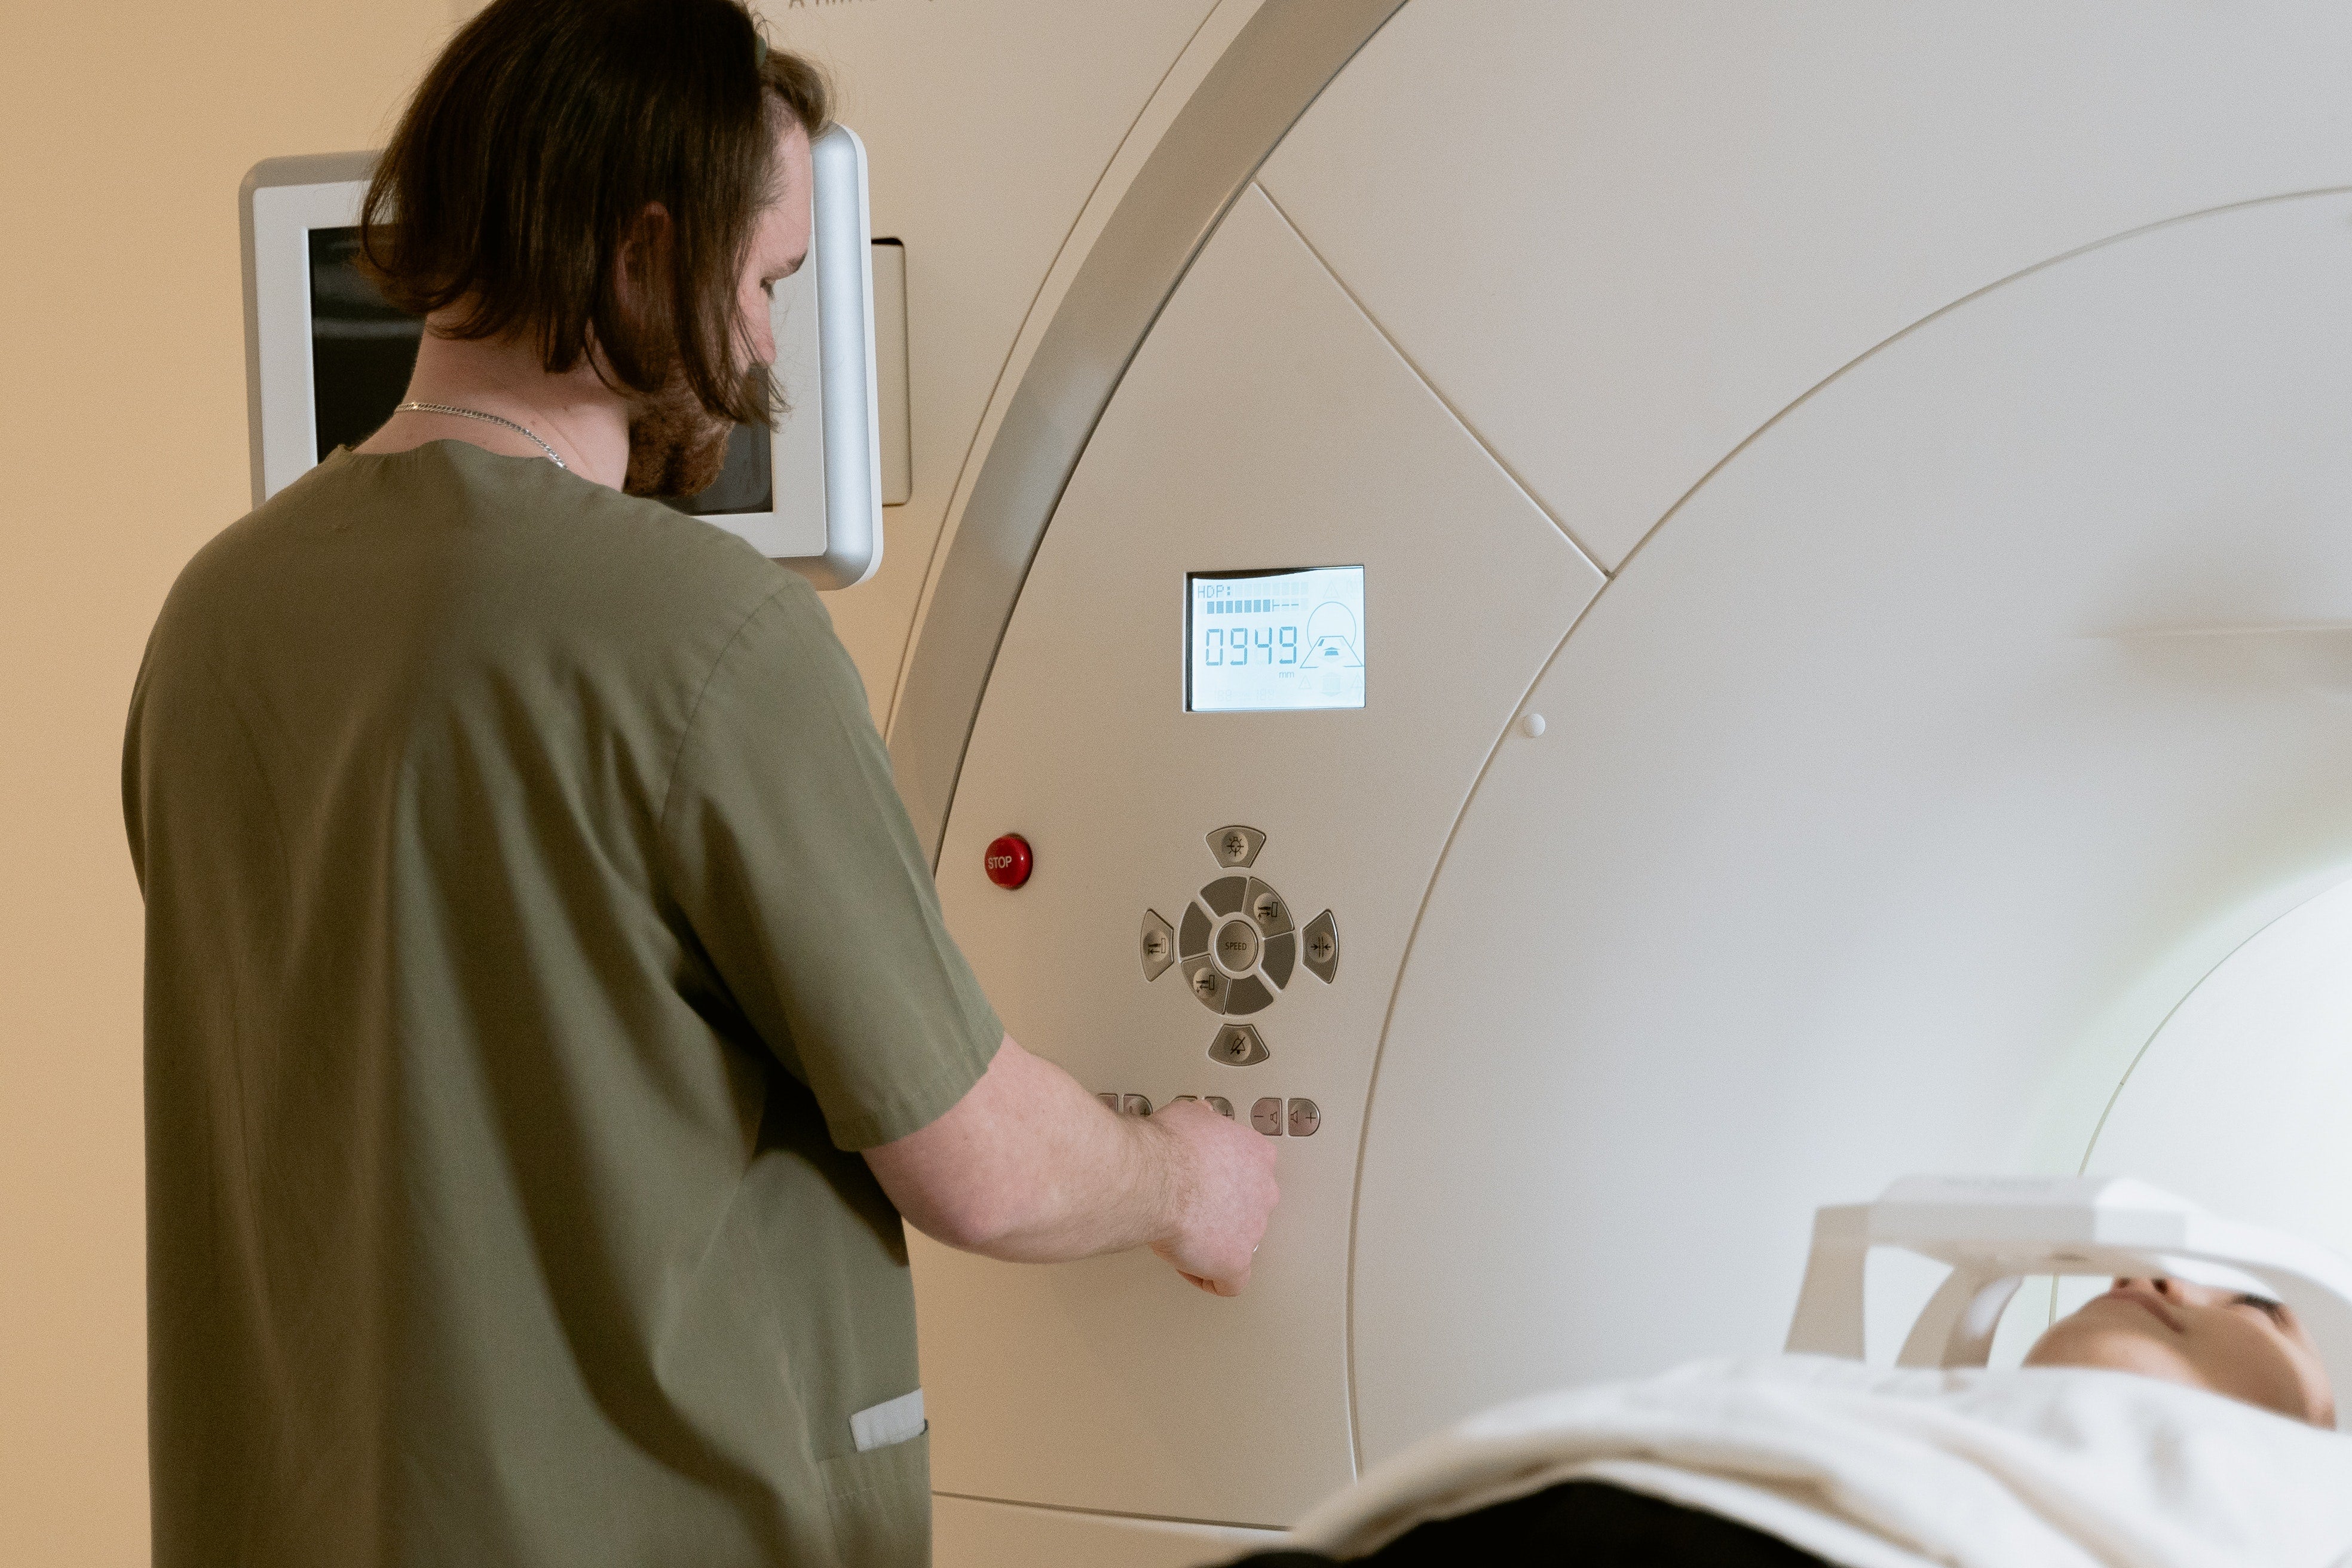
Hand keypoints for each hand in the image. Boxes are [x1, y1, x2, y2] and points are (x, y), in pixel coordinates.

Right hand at [1148, 1099, 1278, 1295]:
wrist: (1155, 1178)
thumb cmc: (1168, 1147)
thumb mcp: (1188, 1114)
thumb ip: (1203, 1120)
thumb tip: (1201, 1117)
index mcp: (1257, 1155)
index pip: (1252, 1171)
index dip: (1224, 1180)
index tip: (1204, 1182)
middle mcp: (1263, 1191)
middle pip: (1248, 1208)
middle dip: (1221, 1211)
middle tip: (1191, 1209)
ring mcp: (1253, 1229)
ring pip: (1240, 1243)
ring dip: (1214, 1243)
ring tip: (1183, 1237)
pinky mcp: (1235, 1262)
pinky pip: (1230, 1282)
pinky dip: (1209, 1278)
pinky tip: (1191, 1268)